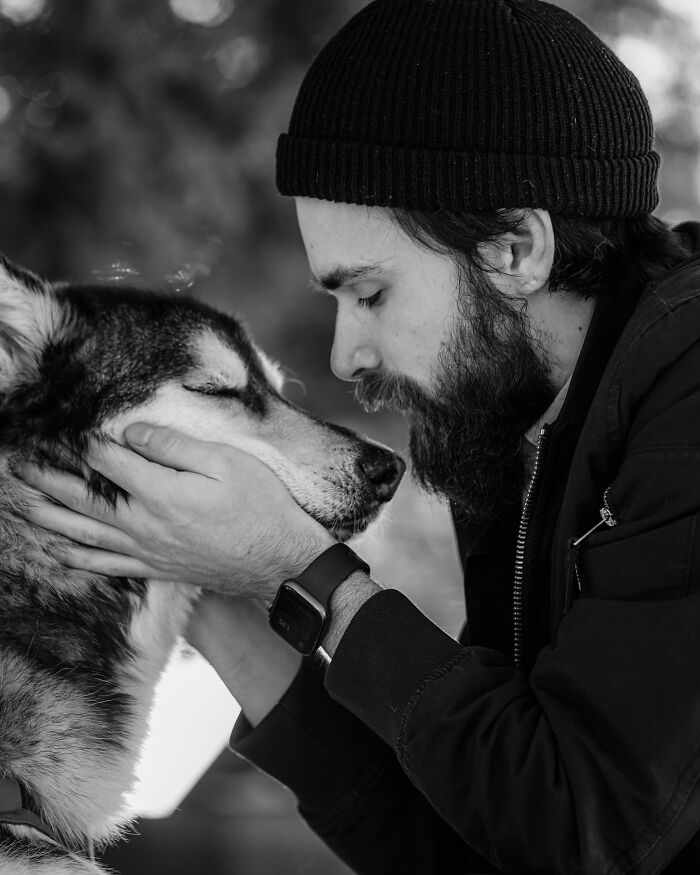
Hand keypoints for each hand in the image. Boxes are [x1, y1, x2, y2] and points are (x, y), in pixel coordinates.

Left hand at [15, 424, 335, 600]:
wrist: (279, 562)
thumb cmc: (260, 506)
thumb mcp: (226, 463)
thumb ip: (174, 447)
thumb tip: (130, 434)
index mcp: (160, 493)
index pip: (108, 461)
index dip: (85, 442)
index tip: (67, 428)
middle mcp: (144, 525)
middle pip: (84, 499)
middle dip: (47, 479)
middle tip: (18, 464)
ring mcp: (148, 551)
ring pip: (85, 534)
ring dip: (50, 517)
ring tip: (22, 503)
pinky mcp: (156, 569)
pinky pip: (106, 565)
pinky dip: (78, 558)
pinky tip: (60, 551)